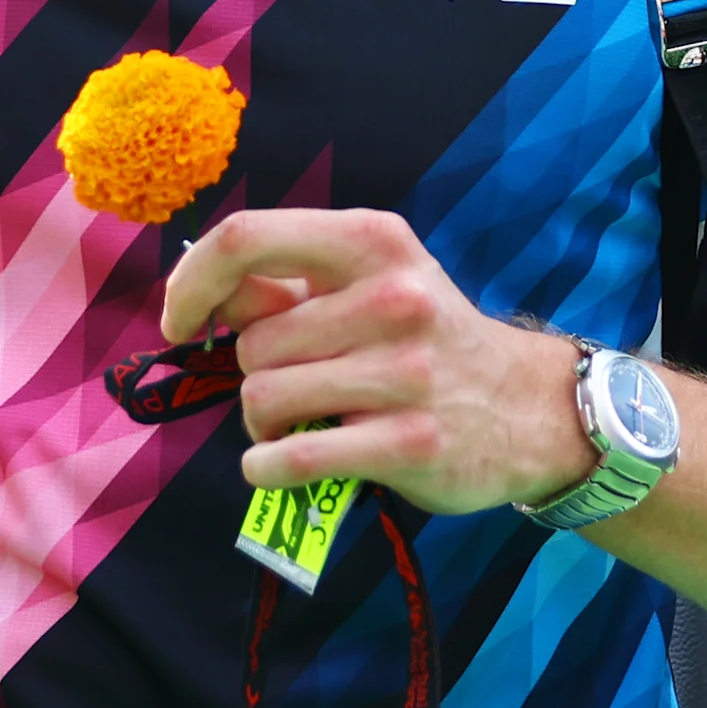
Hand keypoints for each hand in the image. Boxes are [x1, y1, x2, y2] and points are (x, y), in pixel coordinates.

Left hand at [161, 207, 598, 516]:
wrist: (527, 407)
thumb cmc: (426, 338)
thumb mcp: (371, 282)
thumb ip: (288, 282)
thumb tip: (203, 293)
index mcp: (373, 241)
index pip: (245, 239)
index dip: (192, 281)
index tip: (180, 320)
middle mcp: (392, 297)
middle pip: (251, 341)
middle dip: (256, 371)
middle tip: (297, 383)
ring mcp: (404, 373)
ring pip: (263, 399)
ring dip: (262, 424)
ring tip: (301, 423)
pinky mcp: (408, 444)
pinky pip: (292, 459)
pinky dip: (267, 468)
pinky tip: (278, 464)